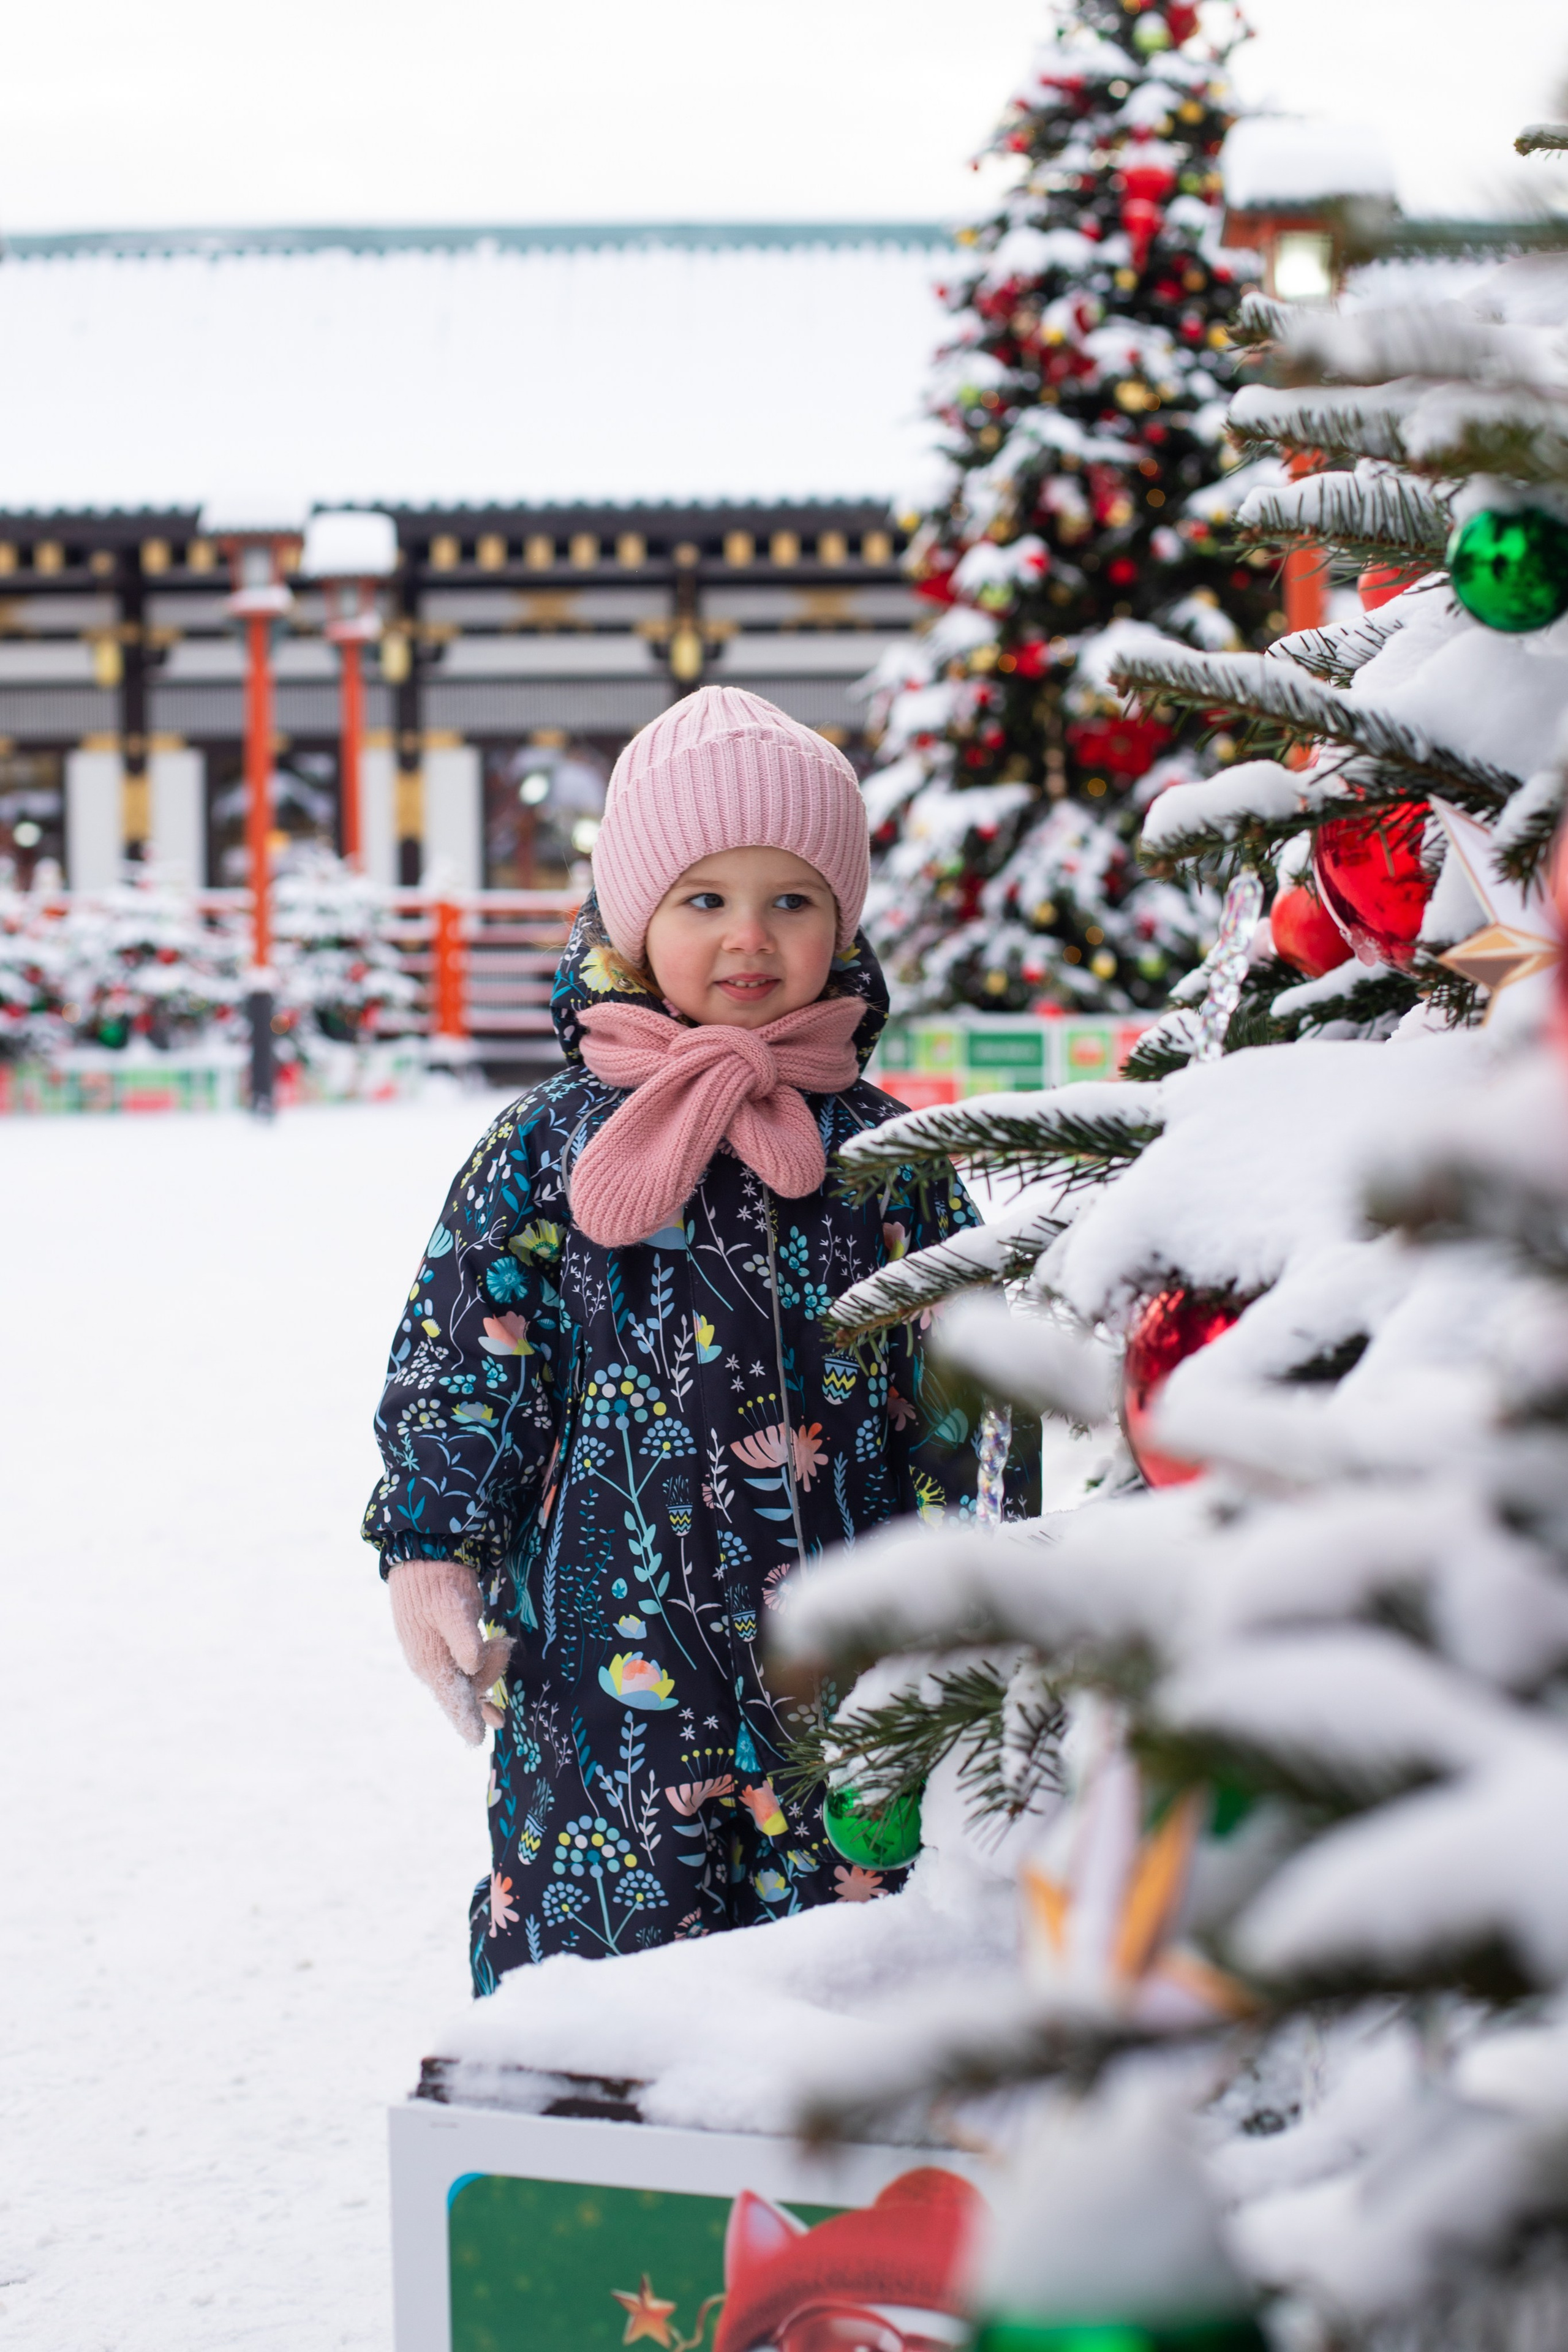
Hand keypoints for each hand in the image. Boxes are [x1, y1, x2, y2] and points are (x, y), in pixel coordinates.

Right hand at [387, 1558, 513, 1745]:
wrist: (424, 1559)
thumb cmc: (438, 1584)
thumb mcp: (453, 1609)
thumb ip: (464, 1639)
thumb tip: (471, 1666)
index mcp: (429, 1661)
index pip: (451, 1698)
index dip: (466, 1718)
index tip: (479, 1737)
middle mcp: (430, 1667)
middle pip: (466, 1690)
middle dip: (489, 1676)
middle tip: (502, 1645)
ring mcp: (436, 1658)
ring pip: (468, 1681)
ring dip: (489, 1670)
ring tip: (500, 1643)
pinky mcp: (444, 1648)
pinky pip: (465, 1674)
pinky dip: (481, 1679)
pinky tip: (493, 1699)